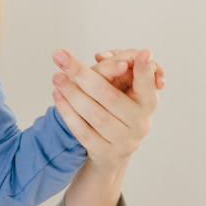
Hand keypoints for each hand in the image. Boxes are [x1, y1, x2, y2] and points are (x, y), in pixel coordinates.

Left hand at [51, 48, 161, 172]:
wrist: (113, 153)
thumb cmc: (118, 112)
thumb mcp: (125, 91)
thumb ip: (119, 71)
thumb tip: (100, 56)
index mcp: (148, 103)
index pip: (147, 85)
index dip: (145, 70)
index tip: (142, 52)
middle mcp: (140, 122)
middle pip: (109, 96)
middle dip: (82, 74)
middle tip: (61, 57)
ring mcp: (123, 140)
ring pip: (94, 114)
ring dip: (72, 93)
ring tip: (57, 76)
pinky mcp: (104, 152)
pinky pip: (82, 131)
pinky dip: (67, 112)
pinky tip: (57, 95)